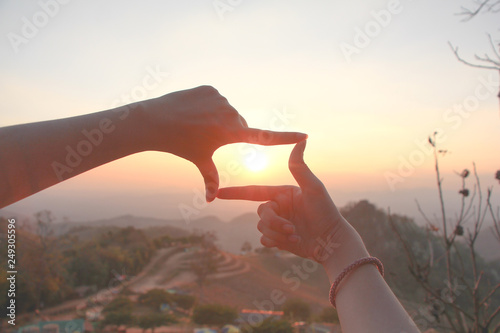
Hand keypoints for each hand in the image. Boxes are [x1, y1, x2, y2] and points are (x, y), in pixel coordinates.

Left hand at [142, 86, 306, 201]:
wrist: (154, 121)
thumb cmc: (179, 145)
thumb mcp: (199, 161)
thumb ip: (210, 179)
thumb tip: (209, 201)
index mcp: (231, 133)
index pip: (265, 137)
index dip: (286, 138)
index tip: (304, 135)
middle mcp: (230, 114)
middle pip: (239, 125)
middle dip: (229, 131)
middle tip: (206, 135)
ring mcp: (220, 99)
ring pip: (227, 111)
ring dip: (218, 118)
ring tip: (197, 123)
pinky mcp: (211, 89)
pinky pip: (216, 99)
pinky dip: (209, 105)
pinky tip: (193, 111)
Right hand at [217, 140, 363, 262]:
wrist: (332, 242)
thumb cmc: (326, 211)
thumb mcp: (313, 187)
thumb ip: (300, 167)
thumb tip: (301, 140)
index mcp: (282, 194)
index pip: (254, 191)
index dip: (235, 193)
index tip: (217, 193)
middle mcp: (278, 207)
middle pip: (260, 213)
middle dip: (273, 222)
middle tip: (291, 228)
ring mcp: (277, 224)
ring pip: (261, 228)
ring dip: (277, 233)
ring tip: (295, 235)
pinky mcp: (278, 239)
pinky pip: (264, 240)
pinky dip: (276, 242)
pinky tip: (293, 242)